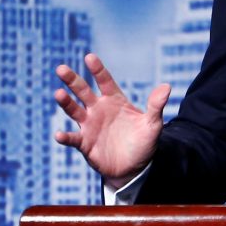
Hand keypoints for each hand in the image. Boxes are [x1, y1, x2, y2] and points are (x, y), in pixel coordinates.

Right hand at [54, 52, 170, 188]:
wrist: (134, 168)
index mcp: (115, 100)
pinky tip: (59, 135)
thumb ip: (155, 105)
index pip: (105, 81)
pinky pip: (73, 138)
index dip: (98, 70)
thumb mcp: (152, 124)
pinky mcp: (84, 143)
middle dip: (72, 80)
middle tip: (61, 68)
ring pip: (74, 110)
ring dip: (66, 103)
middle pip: (83, 91)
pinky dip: (65, 137)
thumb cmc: (143, 143)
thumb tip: (167, 86)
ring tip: (58, 93)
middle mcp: (99, 109)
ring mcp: (90, 125)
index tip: (89, 57)